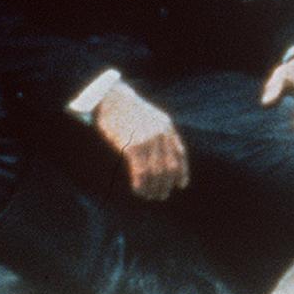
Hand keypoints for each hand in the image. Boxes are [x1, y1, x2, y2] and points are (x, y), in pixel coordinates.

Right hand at [92, 82, 189, 199]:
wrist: (111, 98)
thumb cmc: (128, 111)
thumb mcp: (151, 118)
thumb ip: (160, 134)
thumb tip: (163, 156)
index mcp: (167, 126)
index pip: (180, 154)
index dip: (182, 172)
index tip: (180, 185)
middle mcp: (160, 134)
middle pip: (169, 166)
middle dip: (166, 184)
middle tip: (161, 195)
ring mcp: (147, 140)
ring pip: (155, 172)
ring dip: (153, 187)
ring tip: (149, 196)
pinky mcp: (132, 146)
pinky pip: (140, 172)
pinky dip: (141, 184)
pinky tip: (138, 191)